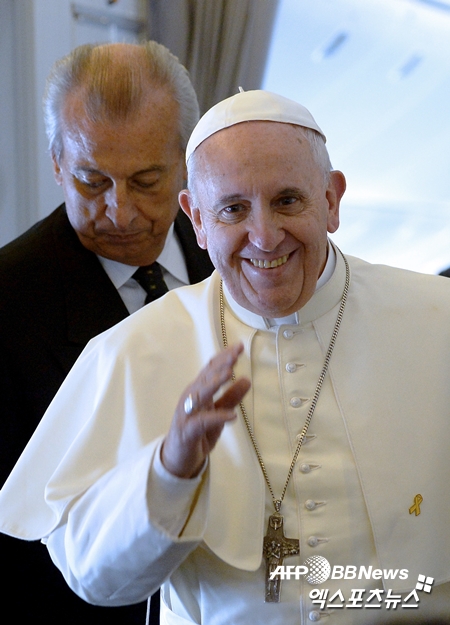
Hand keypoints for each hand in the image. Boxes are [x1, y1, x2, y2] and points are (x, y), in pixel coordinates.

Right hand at [161, 343, 250, 477]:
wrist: (179, 460)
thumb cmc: (198, 434)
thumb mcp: (219, 414)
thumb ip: (231, 398)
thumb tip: (247, 379)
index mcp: (198, 391)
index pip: (211, 369)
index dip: (224, 357)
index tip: (240, 346)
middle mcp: (190, 398)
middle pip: (205, 377)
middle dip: (221, 364)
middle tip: (236, 354)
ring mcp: (187, 414)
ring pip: (199, 394)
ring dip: (214, 383)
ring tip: (230, 373)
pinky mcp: (187, 431)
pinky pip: (202, 422)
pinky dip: (216, 417)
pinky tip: (232, 416)